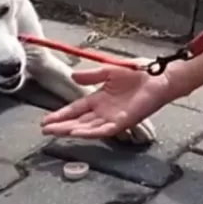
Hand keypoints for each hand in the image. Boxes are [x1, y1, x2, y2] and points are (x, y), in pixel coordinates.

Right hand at [40, 66, 175, 138]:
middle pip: (77, 121)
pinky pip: (104, 130)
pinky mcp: (123, 122)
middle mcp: (104, 110)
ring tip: (56, 132)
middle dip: (61, 126)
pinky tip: (77, 133)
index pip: (75, 109)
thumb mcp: (108, 70)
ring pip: (87, 128)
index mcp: (99, 98)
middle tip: (44, 130)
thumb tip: (73, 76)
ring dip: (71, 130)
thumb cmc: (138, 73)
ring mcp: (112, 118)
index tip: (46, 120)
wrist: (158, 76)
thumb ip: (91, 75)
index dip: (61, 114)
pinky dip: (90, 132)